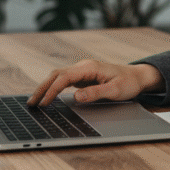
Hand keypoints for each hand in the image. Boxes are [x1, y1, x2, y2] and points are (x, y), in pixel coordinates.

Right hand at [27, 60, 164, 106]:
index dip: (52, 90)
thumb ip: (96, 93)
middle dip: (42, 88)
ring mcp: (82, 71)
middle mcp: (83, 67)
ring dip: (46, 87)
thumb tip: (77, 97)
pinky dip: (53, 88)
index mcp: (90, 68)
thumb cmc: (129, 83)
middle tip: (31, 103)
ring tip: (34, 102)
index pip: (64, 77)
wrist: (138, 77)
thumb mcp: (115, 90)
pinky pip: (64, 81)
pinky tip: (47, 97)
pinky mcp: (83, 77)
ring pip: (58, 77)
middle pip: (56, 75)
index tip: (44, 103)